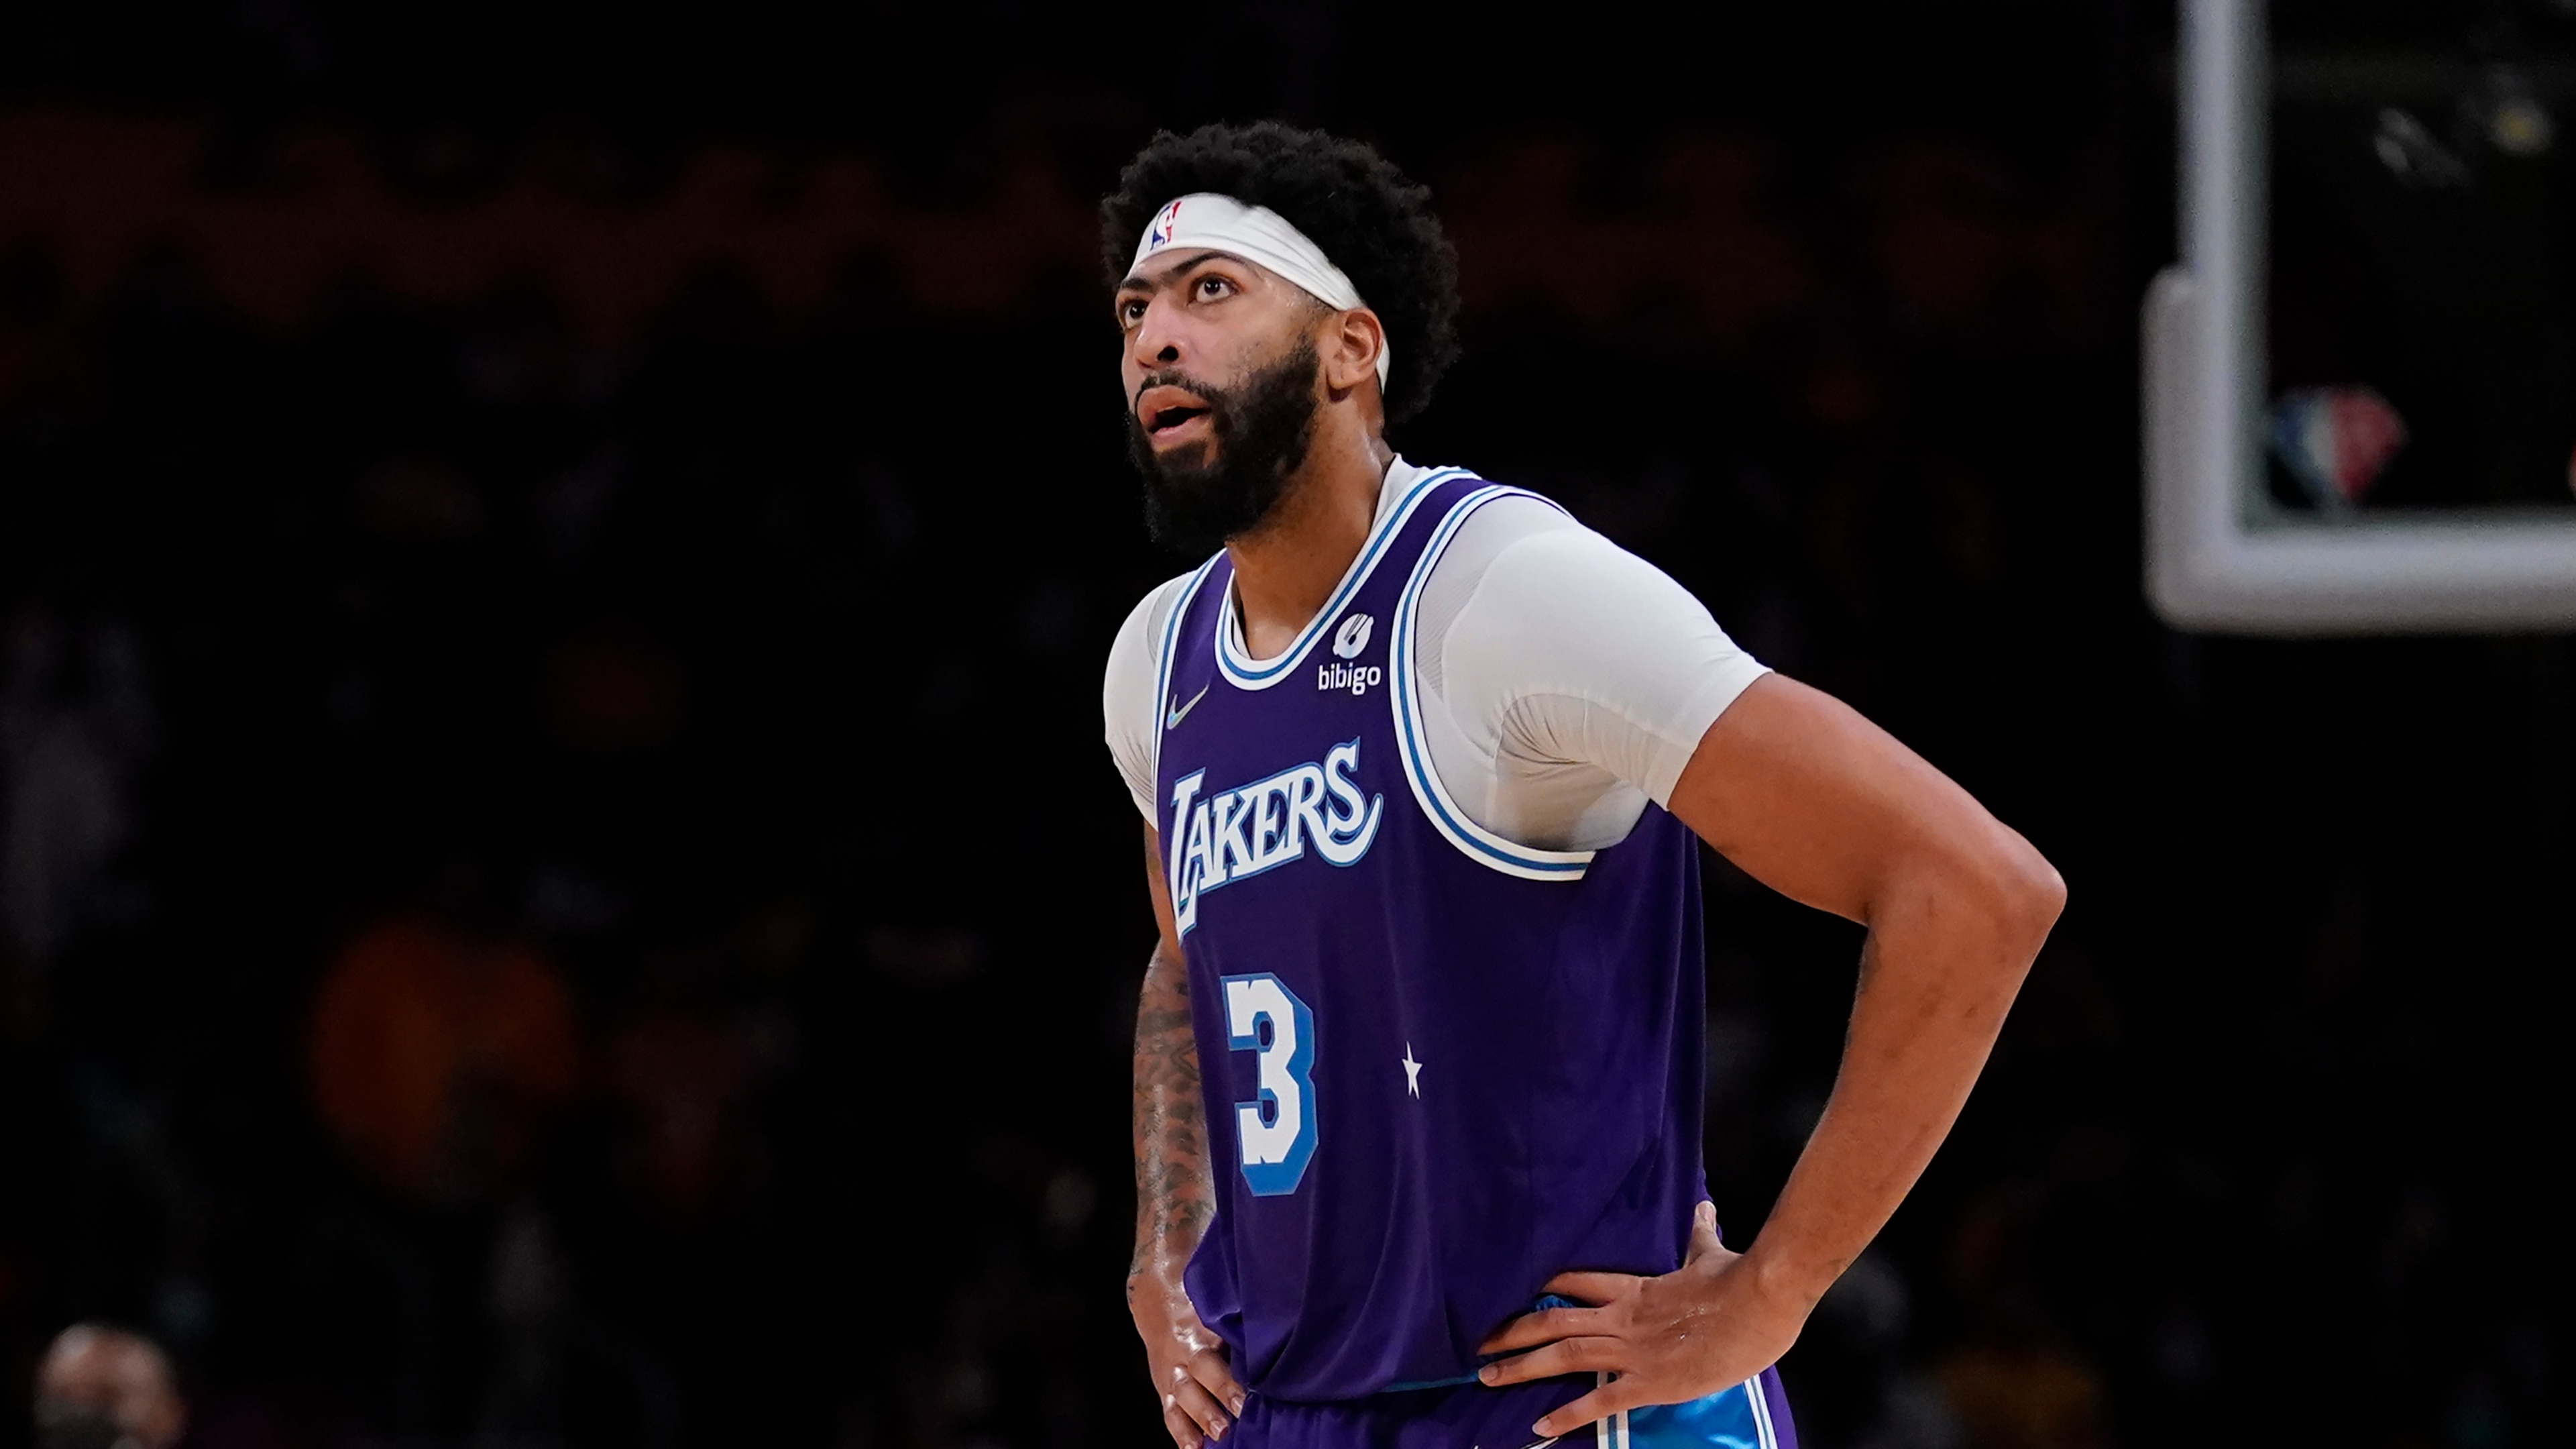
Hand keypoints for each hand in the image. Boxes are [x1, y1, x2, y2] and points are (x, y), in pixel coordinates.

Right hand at [1130, 1268, 1245, 1446]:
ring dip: (1198, 1418)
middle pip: (1200, 1372)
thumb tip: (1282, 1323)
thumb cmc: (1199, 1297)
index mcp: (1201, 1323)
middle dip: (1218, 1394)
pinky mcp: (1164, 1386)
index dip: (1231, 1371)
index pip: (1219, 1346)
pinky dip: (1180, 1432)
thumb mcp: (1217, 1297)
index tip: (1251, 1390)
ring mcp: (1171, 1369)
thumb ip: (1239, 1316)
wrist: (1155, 1294)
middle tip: (1237, 1415)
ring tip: (1218, 1437)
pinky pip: (1169, 1411)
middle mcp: (1185, 1347)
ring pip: (1182, 1395)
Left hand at [1476, 1202, 1812, 1439]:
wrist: (1760, 1301)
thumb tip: (1702, 1208)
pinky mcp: (1651, 1382)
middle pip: (1555, 1322)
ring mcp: (1634, 1351)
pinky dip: (1568, 1414)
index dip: (1541, 1290)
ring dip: (1523, 1368)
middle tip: (1476, 1346)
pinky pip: (1601, 1402)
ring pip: (1566, 1357)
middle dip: (1513, 1333)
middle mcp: (1623, 1319)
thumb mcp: (1711, 1253)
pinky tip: (1540, 1426)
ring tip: (1487, 1377)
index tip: (1512, 1296)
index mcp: (1635, 1289)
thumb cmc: (1739, 1278)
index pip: (1575, 1282)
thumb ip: (1699, 1235)